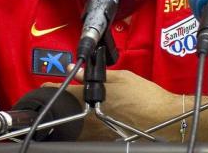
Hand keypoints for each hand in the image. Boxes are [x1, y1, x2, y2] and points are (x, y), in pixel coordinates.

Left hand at [51, 68, 180, 141]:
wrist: (163, 117)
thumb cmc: (146, 96)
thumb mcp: (121, 77)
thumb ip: (95, 74)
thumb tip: (75, 69)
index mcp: (95, 98)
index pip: (66, 92)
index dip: (52, 87)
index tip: (45, 85)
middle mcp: (94, 116)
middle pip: (67, 109)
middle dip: (60, 101)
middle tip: (55, 95)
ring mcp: (99, 130)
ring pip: (75, 122)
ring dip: (69, 114)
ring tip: (69, 107)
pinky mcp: (106, 137)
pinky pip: (87, 132)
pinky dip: (82, 125)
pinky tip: (84, 120)